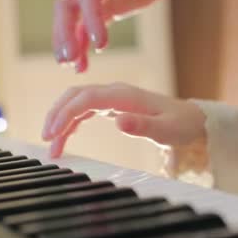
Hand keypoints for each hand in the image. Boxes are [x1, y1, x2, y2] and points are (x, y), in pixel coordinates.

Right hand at [42, 83, 206, 157]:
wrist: (191, 120)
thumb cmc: (180, 124)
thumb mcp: (165, 129)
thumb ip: (142, 125)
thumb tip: (117, 121)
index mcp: (123, 95)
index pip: (86, 98)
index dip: (66, 113)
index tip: (53, 133)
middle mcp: (114, 92)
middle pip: (75, 96)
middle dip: (56, 115)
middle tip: (46, 139)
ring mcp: (112, 97)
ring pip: (76, 102)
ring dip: (61, 119)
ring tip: (52, 145)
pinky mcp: (112, 106)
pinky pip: (84, 109)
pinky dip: (71, 122)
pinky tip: (64, 137)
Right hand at [52, 0, 168, 72]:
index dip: (91, 19)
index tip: (100, 45)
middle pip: (67, 6)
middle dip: (65, 32)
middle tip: (71, 58)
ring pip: (71, 20)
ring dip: (66, 42)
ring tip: (69, 66)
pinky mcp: (103, 10)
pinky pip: (84, 29)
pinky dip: (81, 48)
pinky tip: (81, 68)